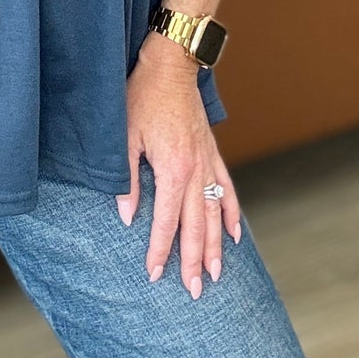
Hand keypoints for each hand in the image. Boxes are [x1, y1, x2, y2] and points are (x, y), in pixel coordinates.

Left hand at [115, 31, 241, 297]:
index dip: (160, 250)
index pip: (167, 221)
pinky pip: (226, 189)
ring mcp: (208, 162)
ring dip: (215, 246)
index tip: (155, 274)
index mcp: (173, 170)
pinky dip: (230, 213)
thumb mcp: (124, 138)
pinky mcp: (212, 153)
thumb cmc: (141, 98)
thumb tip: (128, 217)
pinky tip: (234, 235)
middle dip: (194, 260)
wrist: (170, 66)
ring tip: (216, 274)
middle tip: (194, 291)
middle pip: (196, 226)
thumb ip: (126, 180)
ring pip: (214, 214)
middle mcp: (196, 171)